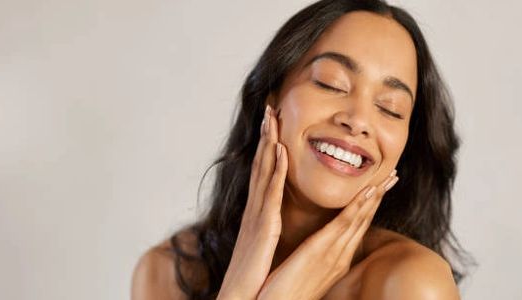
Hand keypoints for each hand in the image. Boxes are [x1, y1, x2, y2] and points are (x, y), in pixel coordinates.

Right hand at [217, 105, 287, 299]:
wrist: (241, 298)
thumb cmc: (254, 277)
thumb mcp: (262, 245)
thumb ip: (267, 227)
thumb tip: (273, 218)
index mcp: (258, 214)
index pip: (264, 173)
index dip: (268, 147)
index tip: (273, 125)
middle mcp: (255, 209)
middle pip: (261, 164)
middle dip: (266, 135)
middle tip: (270, 107)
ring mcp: (257, 215)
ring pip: (263, 171)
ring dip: (269, 142)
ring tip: (272, 116)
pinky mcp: (263, 226)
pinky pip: (270, 192)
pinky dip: (275, 169)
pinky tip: (280, 149)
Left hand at [256, 170, 398, 299]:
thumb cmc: (284, 292)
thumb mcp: (304, 271)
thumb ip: (314, 258)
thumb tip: (315, 248)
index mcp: (336, 259)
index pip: (357, 228)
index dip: (370, 206)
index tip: (379, 187)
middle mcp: (340, 256)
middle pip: (365, 221)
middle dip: (380, 198)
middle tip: (394, 175)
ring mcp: (334, 254)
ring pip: (360, 219)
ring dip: (375, 196)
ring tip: (388, 177)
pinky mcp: (321, 251)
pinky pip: (343, 224)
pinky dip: (357, 207)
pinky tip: (368, 192)